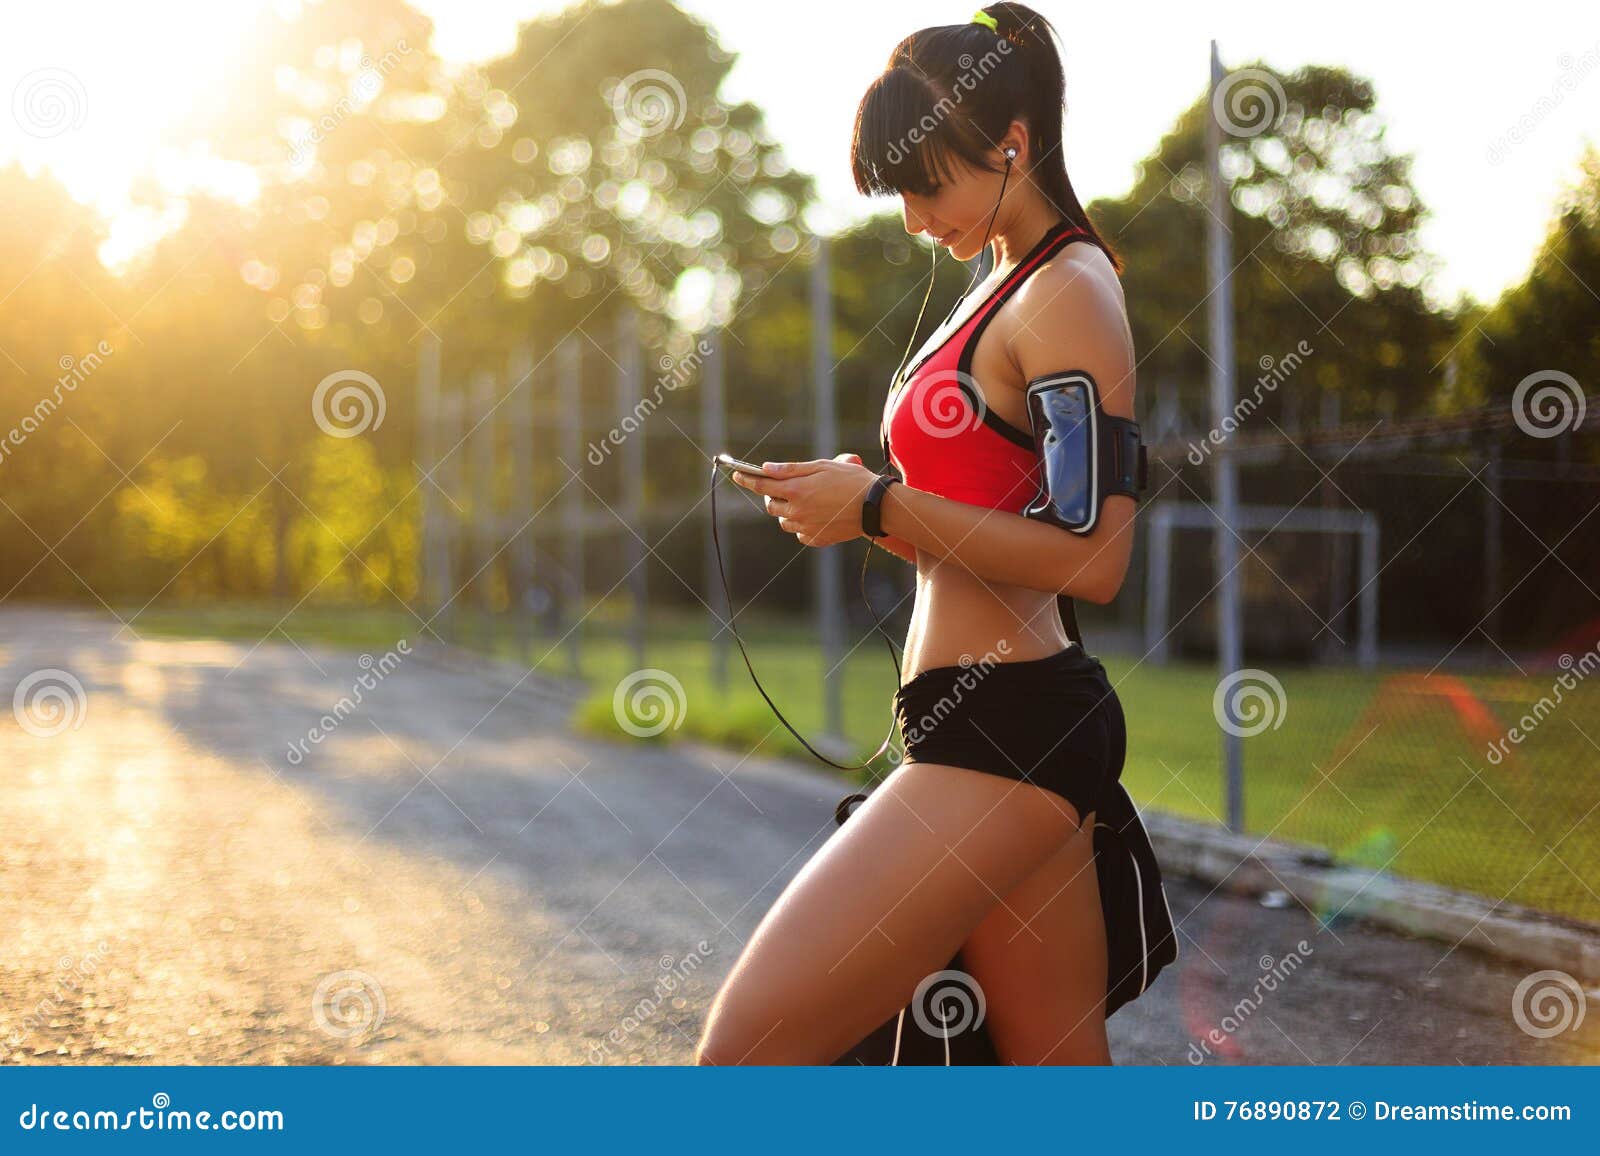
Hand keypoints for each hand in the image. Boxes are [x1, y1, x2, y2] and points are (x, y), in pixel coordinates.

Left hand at [732, 452, 877, 547]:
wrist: (876, 506)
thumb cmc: (851, 480)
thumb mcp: (822, 466)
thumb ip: (791, 469)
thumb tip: (766, 468)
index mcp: (797, 489)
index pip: (763, 484)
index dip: (747, 479)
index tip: (738, 475)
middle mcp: (797, 511)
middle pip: (771, 505)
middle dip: (773, 495)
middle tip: (783, 487)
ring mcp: (806, 527)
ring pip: (784, 521)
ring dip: (787, 511)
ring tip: (804, 501)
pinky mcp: (817, 539)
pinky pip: (800, 533)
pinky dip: (802, 525)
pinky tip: (815, 515)